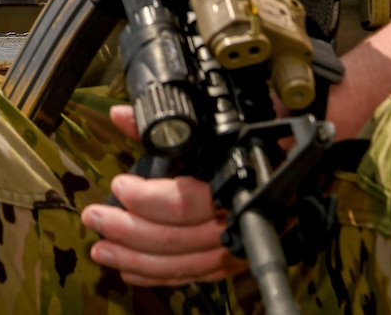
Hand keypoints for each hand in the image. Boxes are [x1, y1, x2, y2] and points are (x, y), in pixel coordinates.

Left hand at [80, 105, 244, 286]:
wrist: (294, 155)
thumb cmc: (258, 136)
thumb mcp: (213, 122)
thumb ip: (164, 124)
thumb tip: (122, 116)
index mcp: (236, 184)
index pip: (186, 203)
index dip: (146, 200)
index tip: (119, 186)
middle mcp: (238, 222)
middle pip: (177, 239)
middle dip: (129, 232)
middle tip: (95, 218)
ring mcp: (236, 246)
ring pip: (182, 263)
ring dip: (136, 259)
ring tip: (102, 250)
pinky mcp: (231, 260)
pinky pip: (192, 275)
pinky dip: (158, 274)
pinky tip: (129, 269)